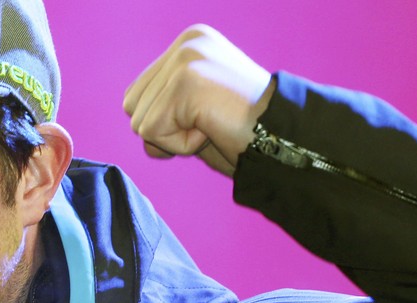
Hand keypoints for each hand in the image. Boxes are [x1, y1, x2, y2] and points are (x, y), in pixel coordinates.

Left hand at [123, 24, 274, 175]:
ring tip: (213, 125)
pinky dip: (181, 145)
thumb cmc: (245, 134)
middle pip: (131, 107)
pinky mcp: (184, 82)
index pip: (136, 95)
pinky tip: (213, 130)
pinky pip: (153, 134)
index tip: (206, 118)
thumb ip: (164, 111)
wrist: (285, 139)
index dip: (164, 122)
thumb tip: (137, 124)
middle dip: (166, 130)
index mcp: (189, 43)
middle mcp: (186, 44)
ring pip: (139, 122)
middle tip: (210, 124)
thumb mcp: (195, 114)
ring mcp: (185, 60)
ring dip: (174, 139)